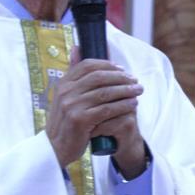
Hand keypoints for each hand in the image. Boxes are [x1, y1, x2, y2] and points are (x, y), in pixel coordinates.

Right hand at [46, 50, 143, 170]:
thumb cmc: (66, 120)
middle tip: (135, 80)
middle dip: (121, 77)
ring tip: (138, 90)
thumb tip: (78, 47)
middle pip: (99, 77)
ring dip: (126, 90)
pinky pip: (107, 109)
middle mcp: (66, 92)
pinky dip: (122, 105)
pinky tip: (133, 104)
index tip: (123, 69)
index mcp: (63, 83)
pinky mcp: (80, 120)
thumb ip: (75, 75)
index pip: (88, 65)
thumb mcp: (66, 95)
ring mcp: (72, 106)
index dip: (108, 65)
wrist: (55, 147)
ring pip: (105, 93)